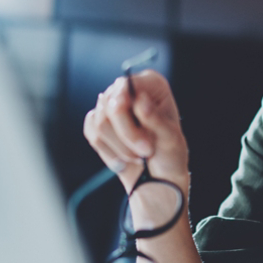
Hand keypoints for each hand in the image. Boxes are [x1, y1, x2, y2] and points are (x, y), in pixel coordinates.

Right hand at [82, 70, 189, 193]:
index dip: (125, 103)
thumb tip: (140, 99)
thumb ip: (155, 119)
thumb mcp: (170, 138)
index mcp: (152, 85)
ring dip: (120, 146)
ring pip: (100, 122)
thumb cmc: (170, 155)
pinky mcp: (98, 123)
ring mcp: (112, 106)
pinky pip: (92, 133)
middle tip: (146, 151)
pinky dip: (109, 151)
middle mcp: (129, 90)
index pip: (127, 85)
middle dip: (127, 134)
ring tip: (138, 156)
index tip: (137, 123)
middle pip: (110, 105)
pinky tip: (124, 159)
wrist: (159, 177)